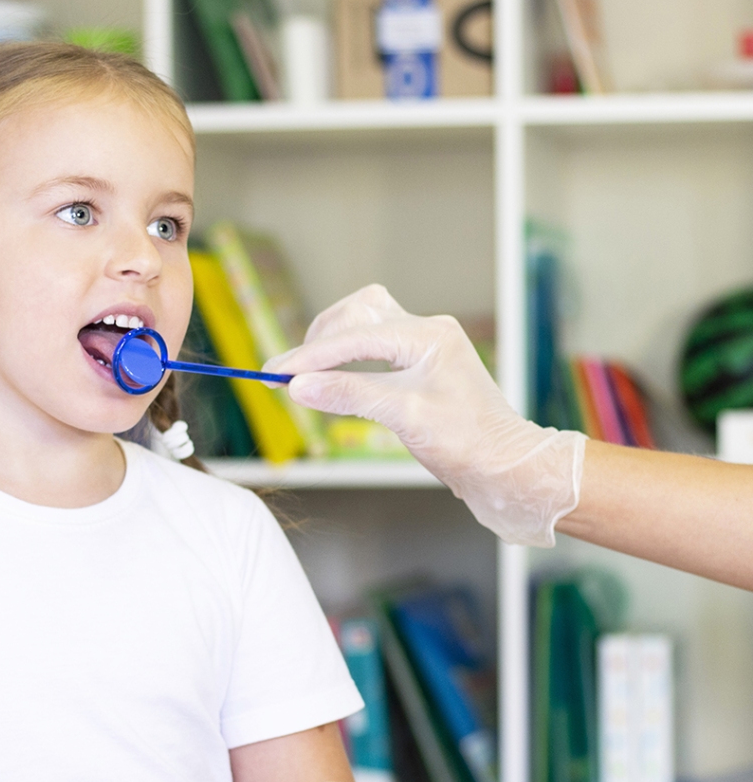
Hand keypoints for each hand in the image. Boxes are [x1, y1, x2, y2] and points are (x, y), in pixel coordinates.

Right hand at [264, 285, 585, 546]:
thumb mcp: (403, 416)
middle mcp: (428, 332)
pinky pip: (376, 346)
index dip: (310, 356)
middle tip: (289, 371)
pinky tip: (335, 379)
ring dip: (334, 343)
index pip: (354, 337)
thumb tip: (298, 385)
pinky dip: (349, 358)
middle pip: (358, 312)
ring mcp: (427, 347)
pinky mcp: (424, 365)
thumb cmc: (467, 444)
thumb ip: (349, 394)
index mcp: (428, 336)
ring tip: (308, 372)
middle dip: (321, 339)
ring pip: (367, 323)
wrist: (506, 469)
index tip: (275, 373)